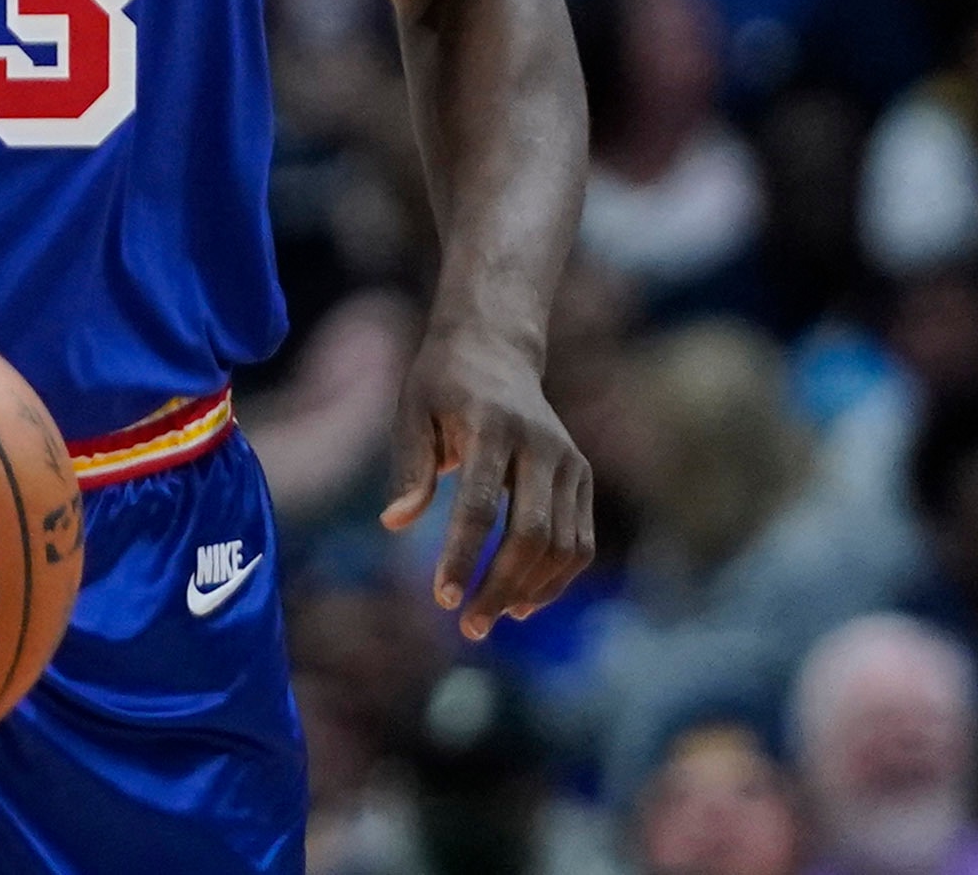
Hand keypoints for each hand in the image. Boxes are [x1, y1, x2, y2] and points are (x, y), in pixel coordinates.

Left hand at [377, 317, 594, 639]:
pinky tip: (522, 601)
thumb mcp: (411, 411)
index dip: (461, 556)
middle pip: (532, 534)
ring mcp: (569, 461)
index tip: (441, 600)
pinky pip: (580, 542)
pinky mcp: (583, 476)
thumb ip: (409, 468)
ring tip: (488, 618)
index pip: (481, 505)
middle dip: (499, 586)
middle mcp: (541, 444)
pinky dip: (555, 579)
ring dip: (529, 592)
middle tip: (468, 627)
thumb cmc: (441, 385)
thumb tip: (395, 524)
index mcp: (493, 426)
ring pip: (564, 545)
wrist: (495, 349)